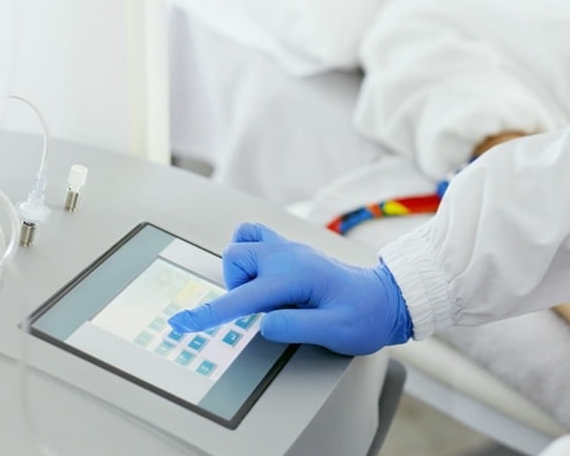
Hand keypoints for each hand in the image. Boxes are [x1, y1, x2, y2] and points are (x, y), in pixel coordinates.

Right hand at [168, 223, 411, 354]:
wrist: (386, 298)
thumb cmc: (364, 315)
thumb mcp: (335, 331)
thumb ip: (296, 328)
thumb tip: (261, 323)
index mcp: (296, 276)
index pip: (242, 297)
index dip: (209, 314)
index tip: (183, 323)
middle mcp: (289, 256)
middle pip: (235, 257)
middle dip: (234, 285)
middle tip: (259, 308)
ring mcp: (289, 250)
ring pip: (242, 242)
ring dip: (242, 268)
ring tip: (264, 293)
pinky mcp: (291, 251)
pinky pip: (256, 238)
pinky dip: (249, 256)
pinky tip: (266, 280)